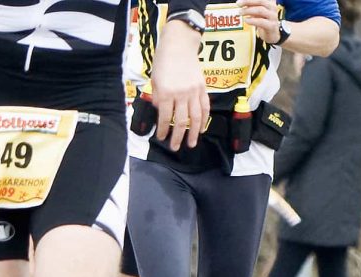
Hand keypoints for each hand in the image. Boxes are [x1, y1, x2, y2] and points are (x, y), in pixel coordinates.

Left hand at [149, 28, 209, 149]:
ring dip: (194, 132)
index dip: (163, 130)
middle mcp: (181, 94)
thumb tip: (162, 112)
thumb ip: (158, 98)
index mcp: (166, 93)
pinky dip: (204, 119)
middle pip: (181, 121)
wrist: (180, 45)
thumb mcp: (155, 81)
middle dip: (178, 136)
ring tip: (192, 143)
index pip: (165, 118)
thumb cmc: (163, 62)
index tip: (162, 138)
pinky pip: (205, 106)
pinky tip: (202, 128)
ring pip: (196, 117)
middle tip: (175, 148)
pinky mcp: (203, 87)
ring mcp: (194, 91)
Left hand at [242, 0, 282, 43]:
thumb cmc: (264, 21)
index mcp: (270, 2)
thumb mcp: (257, 12)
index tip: (241, 0)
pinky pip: (261, 22)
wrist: (272, 34)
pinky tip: (246, 20)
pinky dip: (252, 20)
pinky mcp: (271, 26)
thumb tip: (241, 2)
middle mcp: (272, 7)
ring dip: (248, 10)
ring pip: (260, 10)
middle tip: (238, 3)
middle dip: (248, 1)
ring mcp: (273, 16)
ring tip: (240, 12)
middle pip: (262, 1)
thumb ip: (251, 6)